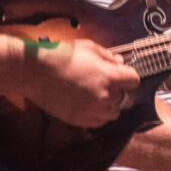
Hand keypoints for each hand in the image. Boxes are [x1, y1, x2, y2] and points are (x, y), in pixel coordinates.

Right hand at [23, 38, 139, 127]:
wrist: (36, 72)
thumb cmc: (62, 55)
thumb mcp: (90, 48)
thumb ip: (109, 57)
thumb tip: (120, 63)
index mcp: (109, 77)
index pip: (134, 81)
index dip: (129, 77)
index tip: (123, 75)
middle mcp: (104, 96)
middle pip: (125, 98)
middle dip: (119, 90)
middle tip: (106, 83)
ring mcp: (92, 110)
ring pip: (114, 113)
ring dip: (110, 104)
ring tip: (97, 94)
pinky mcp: (79, 120)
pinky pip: (99, 122)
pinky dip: (98, 115)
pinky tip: (89, 104)